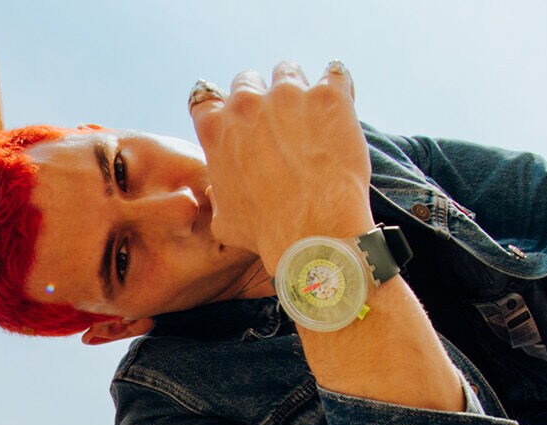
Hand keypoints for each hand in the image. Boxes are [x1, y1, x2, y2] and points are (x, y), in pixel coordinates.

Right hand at [187, 60, 375, 270]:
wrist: (313, 231)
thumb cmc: (266, 232)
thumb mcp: (224, 221)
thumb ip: (219, 195)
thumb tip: (219, 192)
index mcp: (216, 130)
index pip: (205, 99)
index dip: (220, 105)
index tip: (234, 115)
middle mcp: (246, 104)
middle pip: (246, 80)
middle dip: (259, 95)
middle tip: (276, 118)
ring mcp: (288, 94)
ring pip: (287, 71)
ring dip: (296, 85)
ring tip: (311, 108)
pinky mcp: (328, 96)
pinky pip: (335, 75)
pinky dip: (337, 86)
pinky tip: (342, 103)